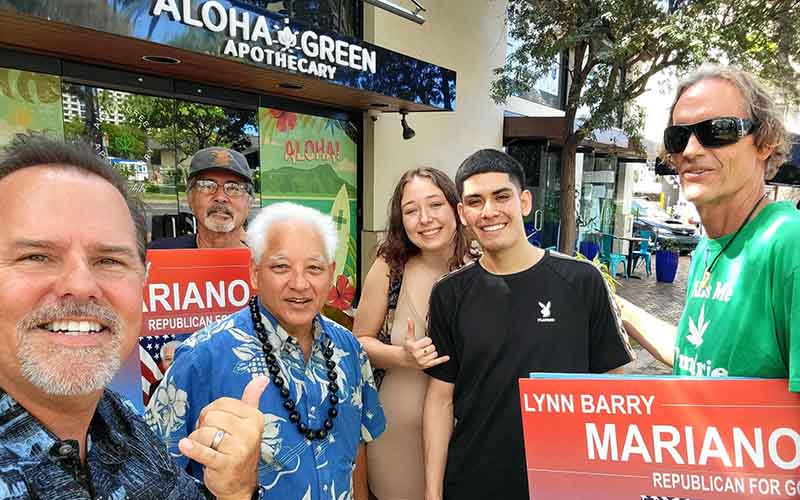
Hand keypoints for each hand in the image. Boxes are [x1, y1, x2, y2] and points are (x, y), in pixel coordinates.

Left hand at [179, 376, 267, 499]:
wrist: (240, 484)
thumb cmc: (240, 450)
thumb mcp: (249, 424)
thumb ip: (252, 399)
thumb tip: (261, 378)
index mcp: (254, 418)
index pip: (222, 403)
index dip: (212, 413)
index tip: (216, 424)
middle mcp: (250, 431)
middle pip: (211, 417)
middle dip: (203, 427)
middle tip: (210, 439)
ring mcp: (239, 448)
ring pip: (204, 433)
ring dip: (197, 441)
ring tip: (205, 449)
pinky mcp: (226, 464)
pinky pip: (203, 451)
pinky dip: (191, 448)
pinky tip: (185, 446)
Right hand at [403, 318, 449, 369]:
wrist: (404, 358)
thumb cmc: (407, 348)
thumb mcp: (409, 338)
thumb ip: (411, 328)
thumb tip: (410, 319)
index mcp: (414, 347)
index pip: (428, 341)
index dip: (427, 340)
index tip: (423, 342)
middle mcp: (418, 355)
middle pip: (432, 347)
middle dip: (429, 346)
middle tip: (424, 348)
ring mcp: (422, 361)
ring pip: (435, 354)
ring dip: (432, 352)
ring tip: (426, 352)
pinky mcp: (426, 365)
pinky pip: (436, 362)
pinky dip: (442, 360)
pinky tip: (447, 357)